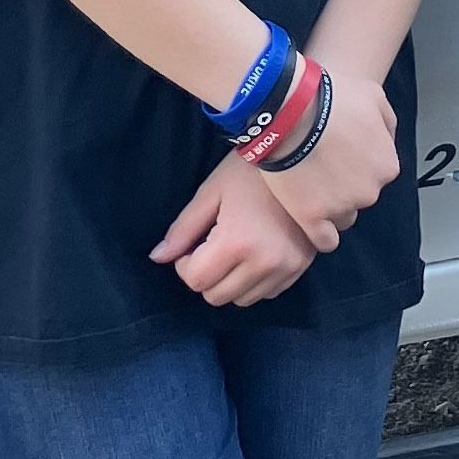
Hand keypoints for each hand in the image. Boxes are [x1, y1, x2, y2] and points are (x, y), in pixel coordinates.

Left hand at [151, 156, 320, 306]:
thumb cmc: (248, 172)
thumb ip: (182, 230)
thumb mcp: (209, 195)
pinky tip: (253, 255)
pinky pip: (267, 293)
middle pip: (217, 296)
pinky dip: (254, 282)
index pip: (196, 281)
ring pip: (242, 299)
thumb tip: (158, 257)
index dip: (185, 266)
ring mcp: (287, 268)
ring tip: (232, 251)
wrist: (299, 159)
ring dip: (229, 282)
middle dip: (205, 276)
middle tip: (209, 248)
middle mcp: (265, 262)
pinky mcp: (301, 268)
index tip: (192, 245)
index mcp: (237, 243)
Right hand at [263, 68, 399, 246]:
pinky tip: (309, 220)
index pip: (376, 175)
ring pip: (342, 217)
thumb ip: (386, 123)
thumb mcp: (374, 96)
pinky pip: (324, 240)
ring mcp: (341, 206)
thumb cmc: (327, 98)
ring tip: (307, 186)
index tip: (336, 155)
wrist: (288, 109)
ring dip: (329, 206)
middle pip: (359, 196)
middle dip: (342, 185)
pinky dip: (319, 234)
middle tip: (317, 165)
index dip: (354, 165)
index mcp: (386, 165)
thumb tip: (385, 139)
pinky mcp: (312, 217)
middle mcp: (370, 190)